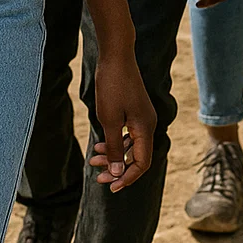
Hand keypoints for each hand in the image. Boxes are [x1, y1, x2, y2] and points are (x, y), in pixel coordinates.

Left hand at [88, 49, 155, 192]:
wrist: (116, 56)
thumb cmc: (112, 86)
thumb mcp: (110, 120)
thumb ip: (115, 147)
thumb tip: (118, 172)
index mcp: (145, 128)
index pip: (142, 164)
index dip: (127, 178)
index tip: (110, 186)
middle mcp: (148, 124)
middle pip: (137, 157)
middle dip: (117, 168)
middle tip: (97, 175)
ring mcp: (142, 117)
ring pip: (131, 146)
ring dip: (115, 155)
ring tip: (94, 159)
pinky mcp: (135, 111)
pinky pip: (128, 134)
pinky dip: (116, 142)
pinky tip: (101, 145)